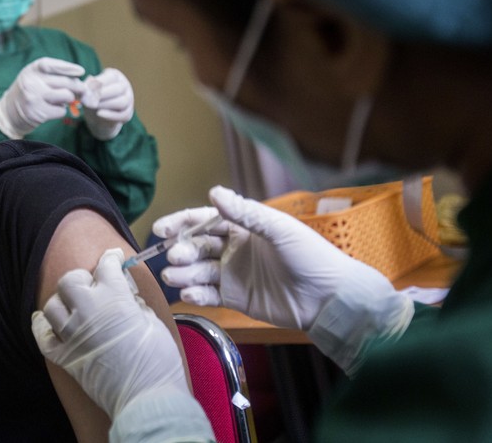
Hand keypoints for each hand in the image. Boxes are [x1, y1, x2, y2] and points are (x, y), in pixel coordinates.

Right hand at [0, 57, 85, 138]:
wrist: (9, 112)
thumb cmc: (29, 92)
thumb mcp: (35, 77)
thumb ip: (54, 75)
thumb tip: (79, 79)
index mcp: (32, 70)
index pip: (53, 65)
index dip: (69, 68)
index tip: (81, 71)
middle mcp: (32, 82)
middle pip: (65, 82)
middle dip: (77, 87)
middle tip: (81, 91)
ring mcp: (34, 97)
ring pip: (66, 96)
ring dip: (69, 99)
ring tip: (63, 100)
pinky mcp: (38, 113)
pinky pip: (61, 111)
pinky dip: (61, 111)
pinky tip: (53, 110)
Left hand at [32, 248, 189, 417]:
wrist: (147, 399)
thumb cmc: (158, 360)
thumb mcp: (153, 322)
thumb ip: (135, 304)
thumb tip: (127, 297)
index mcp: (114, 297)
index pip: (106, 266)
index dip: (111, 260)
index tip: (113, 259)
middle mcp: (88, 310)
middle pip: (69, 281)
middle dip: (81, 279)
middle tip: (92, 286)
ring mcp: (72, 334)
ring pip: (52, 306)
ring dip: (62, 304)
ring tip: (73, 307)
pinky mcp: (64, 357)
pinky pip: (42, 337)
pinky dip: (44, 328)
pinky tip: (50, 324)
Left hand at [81, 68, 133, 140]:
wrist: (96, 115)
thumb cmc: (91, 98)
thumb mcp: (86, 90)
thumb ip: (83, 87)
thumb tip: (81, 87)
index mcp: (115, 75)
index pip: (111, 77)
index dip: (99, 83)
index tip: (86, 89)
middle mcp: (125, 85)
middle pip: (119, 89)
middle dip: (102, 94)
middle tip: (89, 99)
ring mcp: (129, 99)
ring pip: (123, 101)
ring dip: (106, 104)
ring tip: (92, 106)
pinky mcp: (128, 112)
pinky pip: (123, 114)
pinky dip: (110, 115)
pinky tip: (99, 113)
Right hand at [156, 186, 410, 330]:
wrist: (329, 297)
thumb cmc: (310, 256)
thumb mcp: (279, 229)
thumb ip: (245, 212)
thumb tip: (214, 192)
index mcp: (242, 227)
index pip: (204, 221)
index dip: (181, 223)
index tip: (161, 229)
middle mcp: (233, 248)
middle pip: (197, 246)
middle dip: (182, 250)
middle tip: (174, 257)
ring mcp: (233, 274)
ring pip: (199, 271)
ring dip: (183, 273)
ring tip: (173, 277)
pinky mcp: (235, 299)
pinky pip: (209, 295)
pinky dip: (196, 294)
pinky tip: (189, 294)